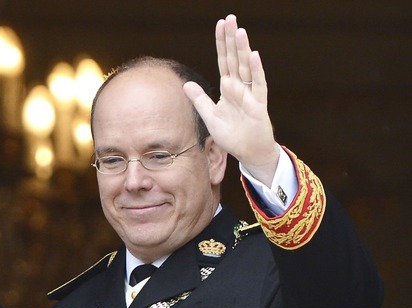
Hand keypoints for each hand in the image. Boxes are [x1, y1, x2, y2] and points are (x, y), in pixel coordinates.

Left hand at [183, 14, 278, 186]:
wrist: (249, 151)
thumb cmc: (232, 134)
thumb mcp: (210, 116)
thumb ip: (200, 100)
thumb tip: (186, 85)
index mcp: (228, 87)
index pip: (223, 61)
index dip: (221, 44)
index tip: (220, 25)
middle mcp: (239, 87)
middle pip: (234, 59)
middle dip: (231, 39)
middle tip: (230, 18)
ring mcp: (250, 94)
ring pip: (245, 67)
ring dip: (242, 50)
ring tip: (239, 31)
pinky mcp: (258, 104)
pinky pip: (257, 85)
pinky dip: (255, 71)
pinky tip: (253, 56)